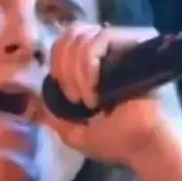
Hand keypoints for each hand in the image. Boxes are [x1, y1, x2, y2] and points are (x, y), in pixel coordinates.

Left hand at [46, 23, 181, 165]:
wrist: (147, 146)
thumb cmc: (117, 140)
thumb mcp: (74, 132)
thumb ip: (54, 116)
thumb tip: (34, 103)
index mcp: (96, 62)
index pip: (66, 40)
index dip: (56, 63)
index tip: (64, 94)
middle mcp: (110, 47)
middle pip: (70, 34)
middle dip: (62, 68)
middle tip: (73, 98)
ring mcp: (124, 41)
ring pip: (82, 36)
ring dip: (75, 74)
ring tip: (88, 101)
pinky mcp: (137, 40)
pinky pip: (100, 39)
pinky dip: (87, 67)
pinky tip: (95, 92)